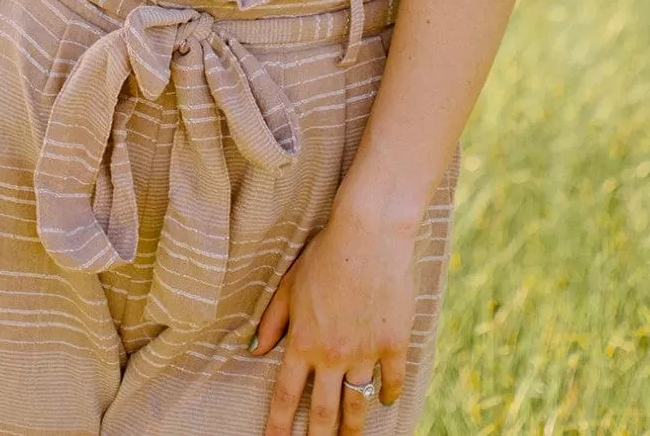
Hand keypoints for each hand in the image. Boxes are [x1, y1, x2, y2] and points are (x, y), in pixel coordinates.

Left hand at [251, 211, 417, 435]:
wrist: (369, 234)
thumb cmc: (325, 254)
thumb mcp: (289, 284)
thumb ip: (273, 321)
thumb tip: (255, 350)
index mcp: (303, 341)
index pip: (287, 395)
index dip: (278, 426)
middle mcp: (332, 354)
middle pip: (323, 412)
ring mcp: (365, 352)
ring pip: (357, 405)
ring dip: (352, 429)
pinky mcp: (394, 343)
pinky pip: (391, 380)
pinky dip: (387, 394)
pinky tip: (384, 401)